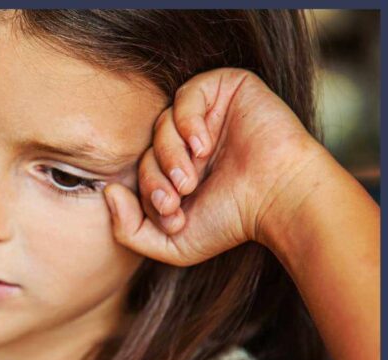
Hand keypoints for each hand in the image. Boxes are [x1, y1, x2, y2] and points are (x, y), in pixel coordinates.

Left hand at [103, 67, 328, 265]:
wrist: (280, 200)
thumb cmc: (231, 222)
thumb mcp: (171, 243)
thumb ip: (129, 229)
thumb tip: (107, 192)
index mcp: (177, 167)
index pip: (140, 169)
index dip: (147, 191)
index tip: (171, 214)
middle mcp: (190, 138)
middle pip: (147, 147)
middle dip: (156, 177)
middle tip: (179, 197)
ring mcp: (208, 113)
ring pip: (162, 122)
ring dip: (170, 155)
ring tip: (192, 179)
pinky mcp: (228, 88)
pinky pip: (187, 94)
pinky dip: (188, 122)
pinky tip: (204, 148)